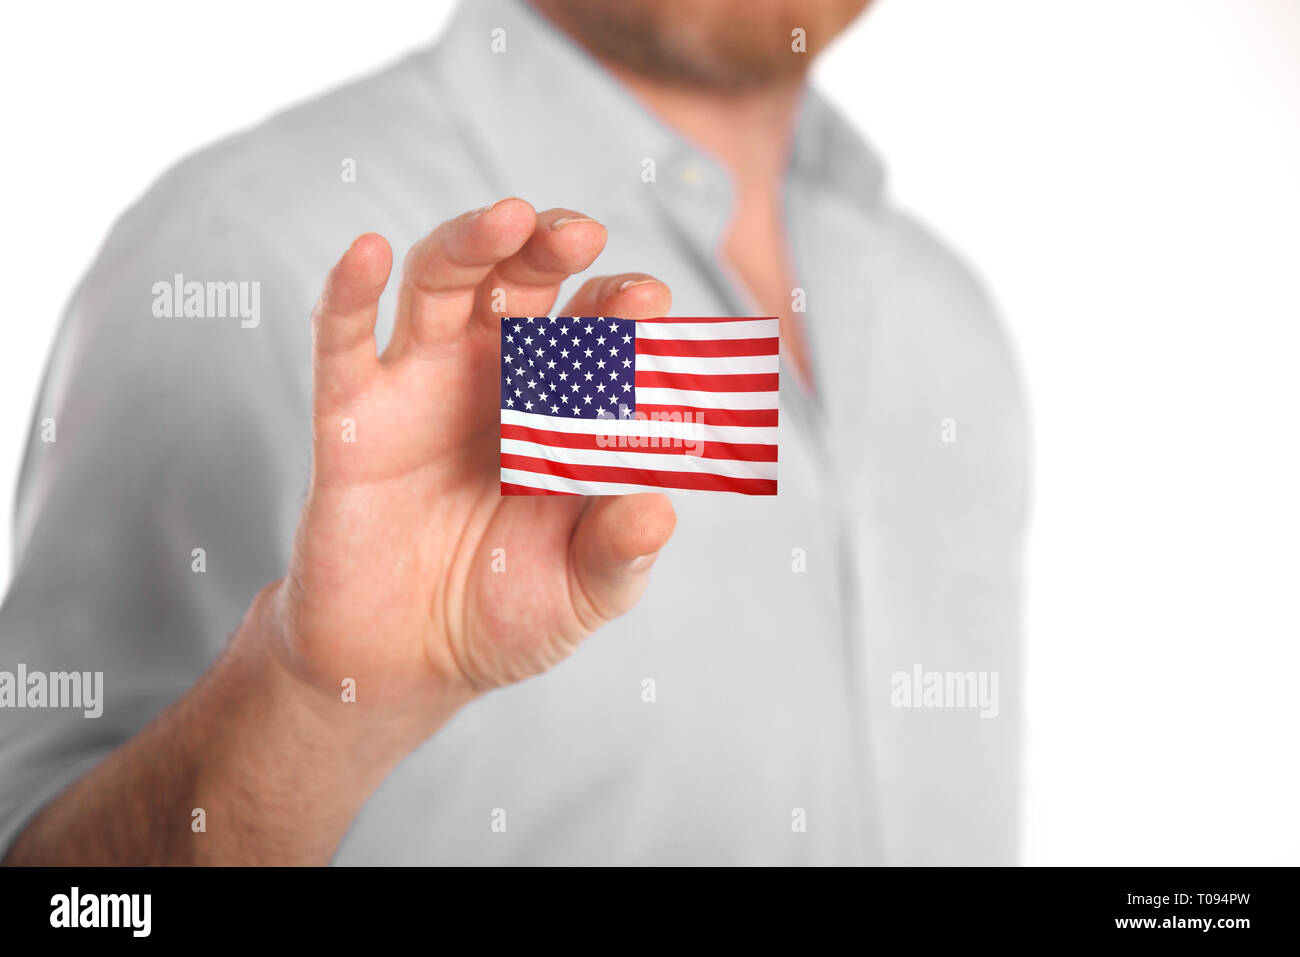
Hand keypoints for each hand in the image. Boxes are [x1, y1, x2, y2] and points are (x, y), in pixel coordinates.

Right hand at [258, 199, 675, 740]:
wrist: (404, 664)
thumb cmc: (506, 613)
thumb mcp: (580, 594)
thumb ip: (619, 554)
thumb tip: (660, 509)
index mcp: (563, 407)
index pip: (597, 336)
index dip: (620, 310)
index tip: (647, 298)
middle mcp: (496, 380)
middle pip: (522, 285)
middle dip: (551, 250)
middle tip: (581, 234)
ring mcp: (421, 388)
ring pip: (440, 287)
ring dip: (470, 245)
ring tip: (508, 218)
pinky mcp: (352, 417)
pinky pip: (342, 341)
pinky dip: (349, 293)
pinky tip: (366, 251)